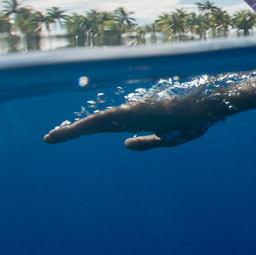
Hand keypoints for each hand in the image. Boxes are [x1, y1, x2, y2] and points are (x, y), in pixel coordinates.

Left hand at [44, 83, 231, 150]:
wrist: (206, 110)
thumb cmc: (191, 120)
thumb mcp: (166, 138)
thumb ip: (146, 142)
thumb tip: (125, 144)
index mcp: (135, 121)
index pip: (104, 127)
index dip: (84, 131)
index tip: (66, 136)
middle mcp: (129, 115)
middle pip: (95, 124)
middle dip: (71, 131)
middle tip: (49, 139)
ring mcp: (131, 112)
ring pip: (97, 121)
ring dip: (74, 130)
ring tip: (52, 138)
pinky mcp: (136, 111)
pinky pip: (109, 118)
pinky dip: (90, 124)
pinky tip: (76, 129)